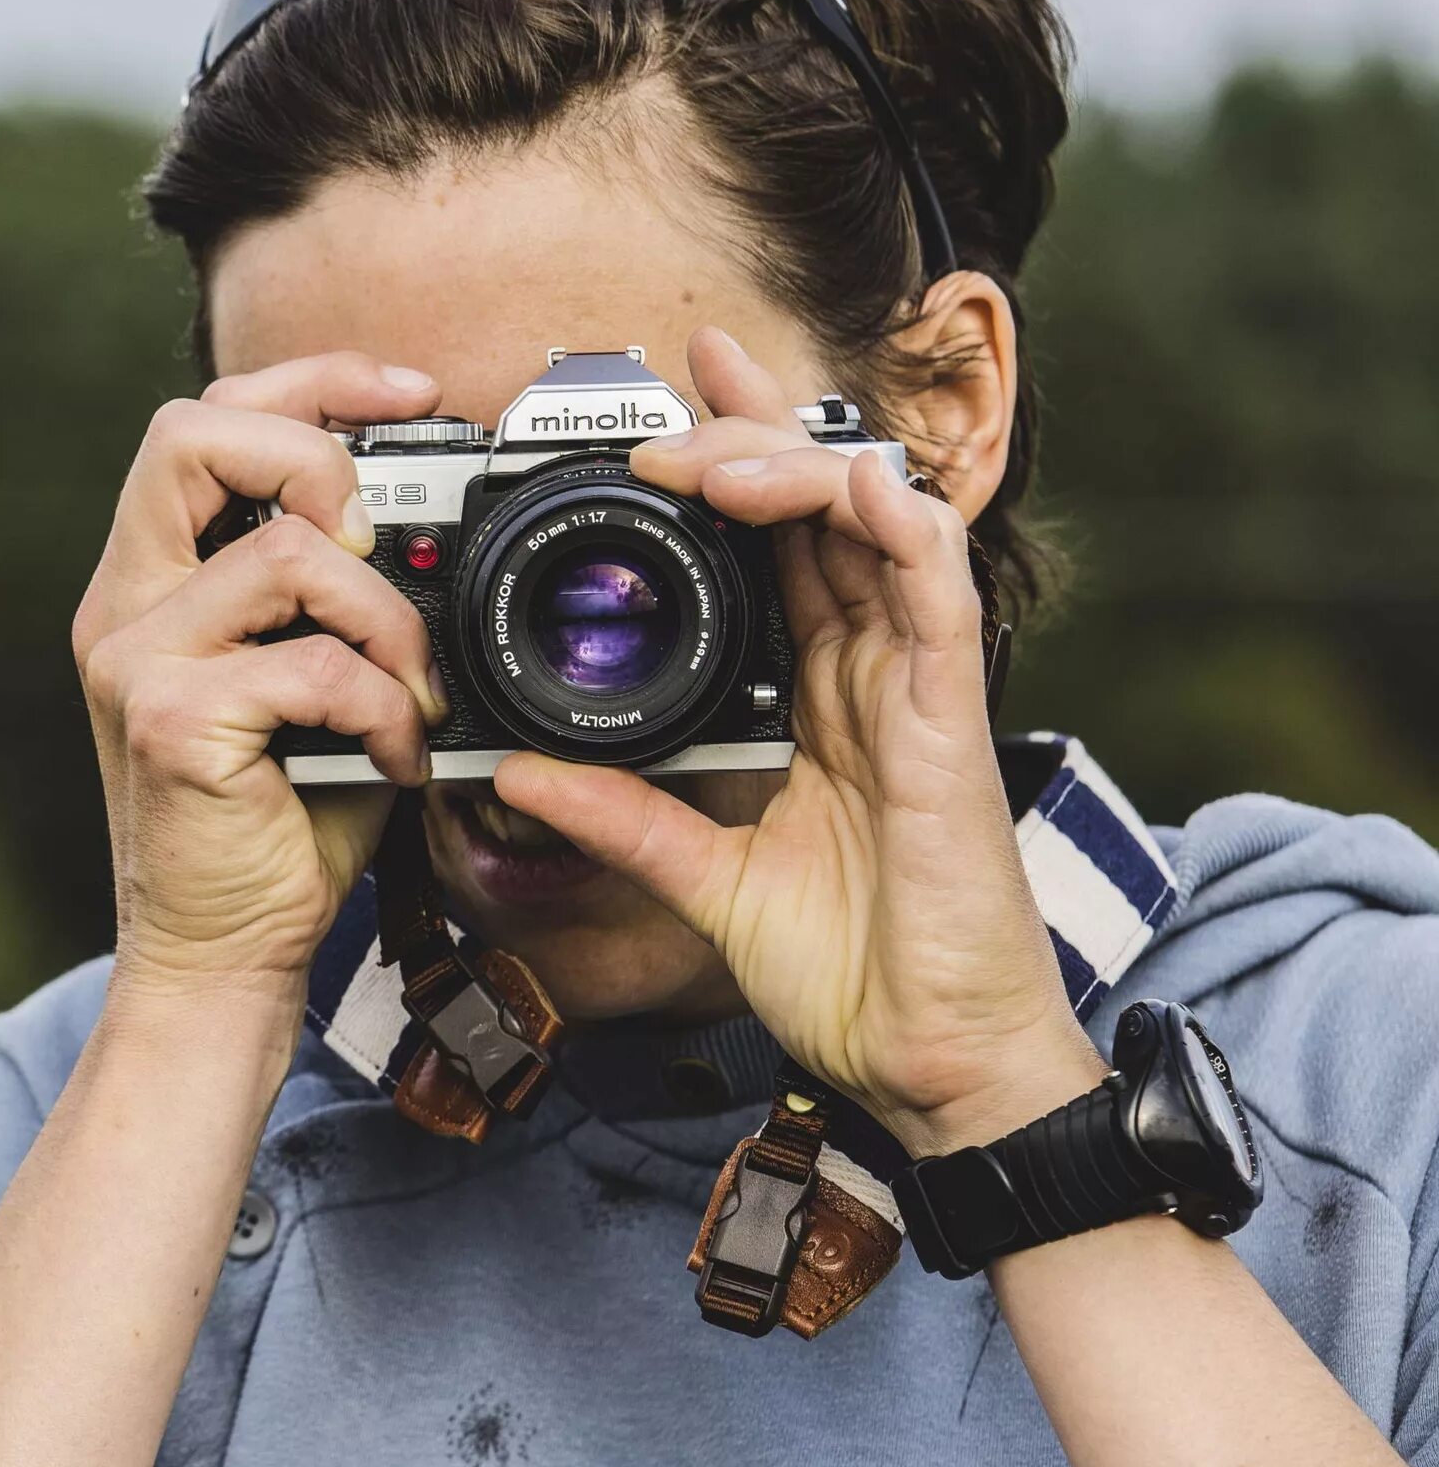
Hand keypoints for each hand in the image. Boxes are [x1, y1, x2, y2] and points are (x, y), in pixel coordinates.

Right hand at [72, 354, 446, 994]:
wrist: (224, 956)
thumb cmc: (280, 823)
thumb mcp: (318, 682)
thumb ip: (341, 596)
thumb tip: (436, 524)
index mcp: (152, 580)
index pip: (205, 419)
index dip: (311, 381)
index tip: (410, 396)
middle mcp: (124, 604)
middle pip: (194, 434)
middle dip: (318, 459)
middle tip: (380, 547)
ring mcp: (135, 658)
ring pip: (288, 556)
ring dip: (387, 623)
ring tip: (411, 694)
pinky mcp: (168, 719)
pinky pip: (311, 663)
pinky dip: (384, 707)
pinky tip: (395, 757)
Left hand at [491, 327, 1102, 1154]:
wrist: (926, 1068)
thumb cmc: (850, 977)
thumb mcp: (702, 879)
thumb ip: (618, 816)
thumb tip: (514, 772)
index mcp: (822, 697)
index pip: (778, 544)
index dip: (730, 462)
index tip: (655, 412)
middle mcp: (872, 674)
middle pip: (823, 505)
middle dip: (751, 429)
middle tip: (672, 398)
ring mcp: (917, 687)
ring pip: (876, 519)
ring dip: (794, 465)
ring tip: (710, 453)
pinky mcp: (953, 718)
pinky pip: (938, 590)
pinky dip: (892, 524)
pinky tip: (836, 489)